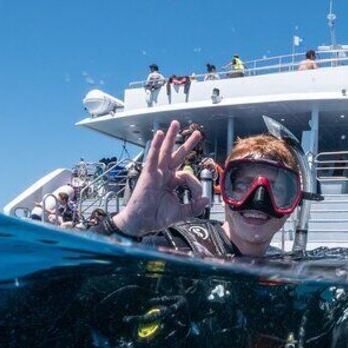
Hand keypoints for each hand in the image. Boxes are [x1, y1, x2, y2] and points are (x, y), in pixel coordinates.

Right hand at [112, 121, 209, 236]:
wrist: (142, 223)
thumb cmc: (156, 217)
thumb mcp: (180, 212)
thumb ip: (194, 207)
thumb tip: (206, 200)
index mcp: (171, 182)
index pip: (187, 175)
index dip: (196, 185)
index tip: (199, 197)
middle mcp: (164, 175)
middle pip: (177, 155)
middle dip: (187, 144)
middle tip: (197, 133)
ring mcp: (156, 173)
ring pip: (165, 151)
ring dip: (170, 137)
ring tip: (175, 124)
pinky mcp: (148, 174)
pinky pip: (153, 157)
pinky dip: (155, 146)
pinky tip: (159, 134)